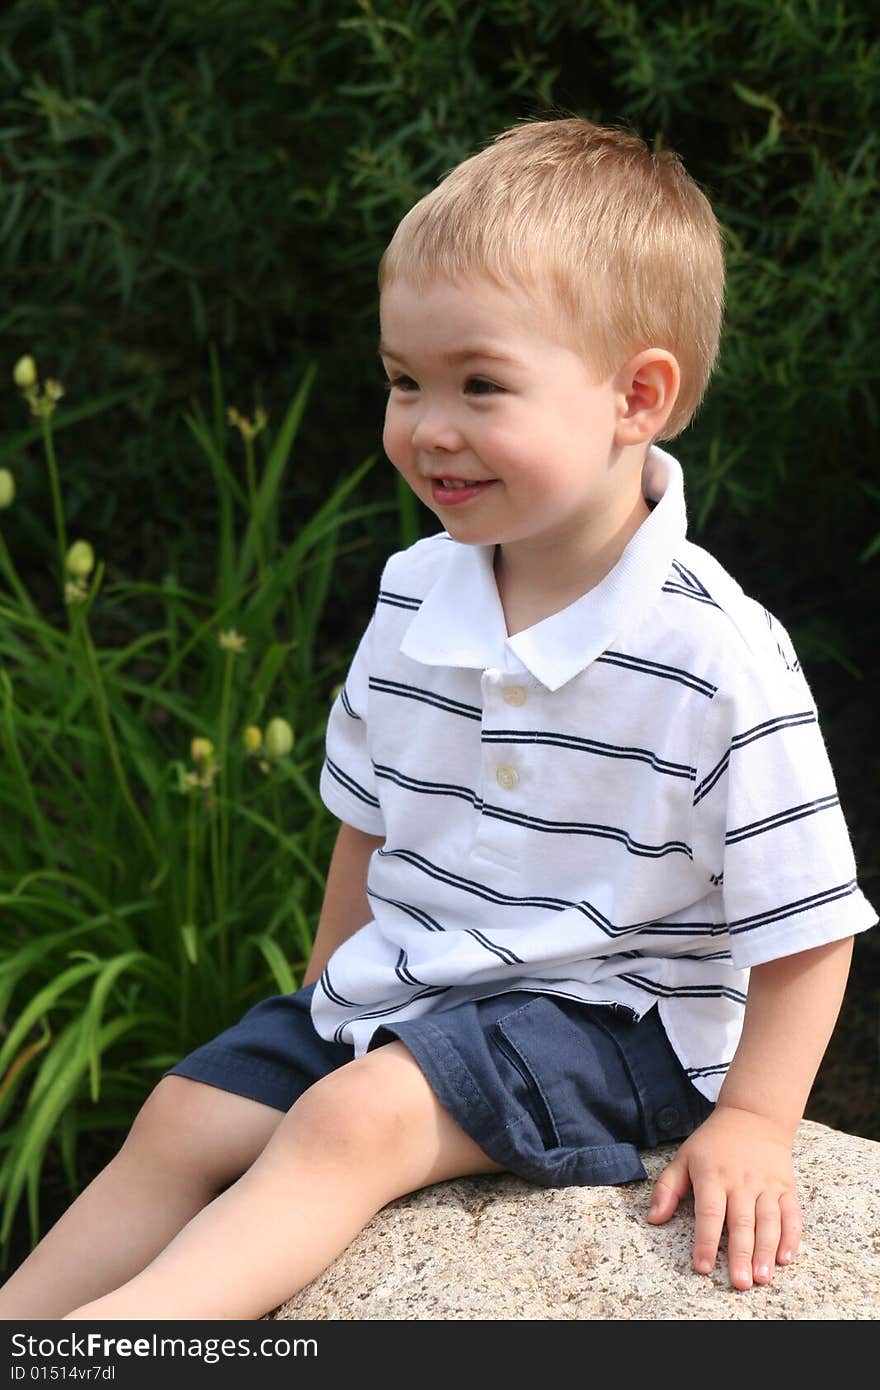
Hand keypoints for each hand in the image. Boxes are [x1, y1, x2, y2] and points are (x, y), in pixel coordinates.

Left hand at [646, 1104, 802, 1289]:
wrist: (753, 1116)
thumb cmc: (713, 1143)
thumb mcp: (684, 1157)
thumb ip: (667, 1188)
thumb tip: (653, 1218)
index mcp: (712, 1175)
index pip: (709, 1212)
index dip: (706, 1241)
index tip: (703, 1267)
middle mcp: (741, 1181)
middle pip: (741, 1222)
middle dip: (741, 1255)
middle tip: (740, 1283)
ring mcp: (766, 1184)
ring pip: (768, 1221)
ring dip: (766, 1251)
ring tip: (762, 1277)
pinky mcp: (786, 1187)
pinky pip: (792, 1214)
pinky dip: (791, 1237)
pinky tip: (786, 1258)